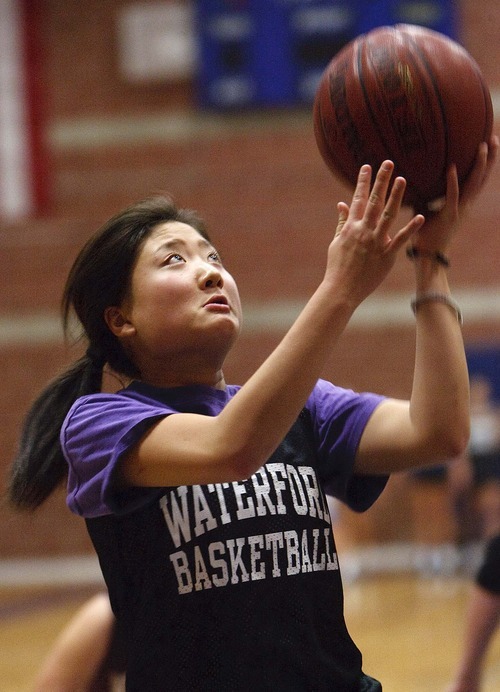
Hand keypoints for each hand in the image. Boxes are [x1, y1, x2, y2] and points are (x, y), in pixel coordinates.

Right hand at [326, 160, 423, 304]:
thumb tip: (341, 204)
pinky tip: (420, 216)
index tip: (367, 166)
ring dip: (396, 196)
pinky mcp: (386, 256)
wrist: (341, 289)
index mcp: (351, 227)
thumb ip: (342, 222)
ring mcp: (375, 243)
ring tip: (404, 179)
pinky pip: (400, 240)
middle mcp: (363, 231)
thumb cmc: (337, 267)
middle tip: (389, 163)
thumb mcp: (336, 242)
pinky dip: (410, 228)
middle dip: (381, 181)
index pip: (357, 199)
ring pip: (387, 215)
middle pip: (374, 201)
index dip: (362, 182)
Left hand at [412, 136, 498, 252]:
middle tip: (493, 138)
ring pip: (474, 183)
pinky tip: (451, 166)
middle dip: (489, 158)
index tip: (487, 145)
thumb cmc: (426, 233)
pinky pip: (452, 195)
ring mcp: (460, 210)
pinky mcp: (449, 215)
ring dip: (479, 164)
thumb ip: (425, 195)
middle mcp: (466, 204)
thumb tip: (413, 179)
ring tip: (483, 145)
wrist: (428, 254)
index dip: (484, 163)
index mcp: (463, 203)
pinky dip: (452, 181)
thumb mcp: (426, 209)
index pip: (477, 179)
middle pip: (482, 178)